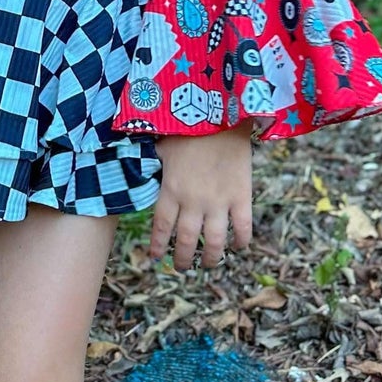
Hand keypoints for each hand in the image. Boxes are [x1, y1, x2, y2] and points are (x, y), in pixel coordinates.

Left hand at [150, 126, 251, 271]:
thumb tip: (139, 173)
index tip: (156, 257)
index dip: (158, 246)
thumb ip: (154, 167)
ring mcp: (219, 201)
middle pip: (186, 241)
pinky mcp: (241, 196)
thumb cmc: (188, 127)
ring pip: (214, 242)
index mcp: (170, 190)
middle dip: (182, 259)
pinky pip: (242, 227)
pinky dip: (241, 241)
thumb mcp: (161, 148)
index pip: (161, 227)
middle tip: (181, 268)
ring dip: (211, 258)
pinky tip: (239, 247)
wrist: (221, 114)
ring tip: (209, 265)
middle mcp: (193, 202)